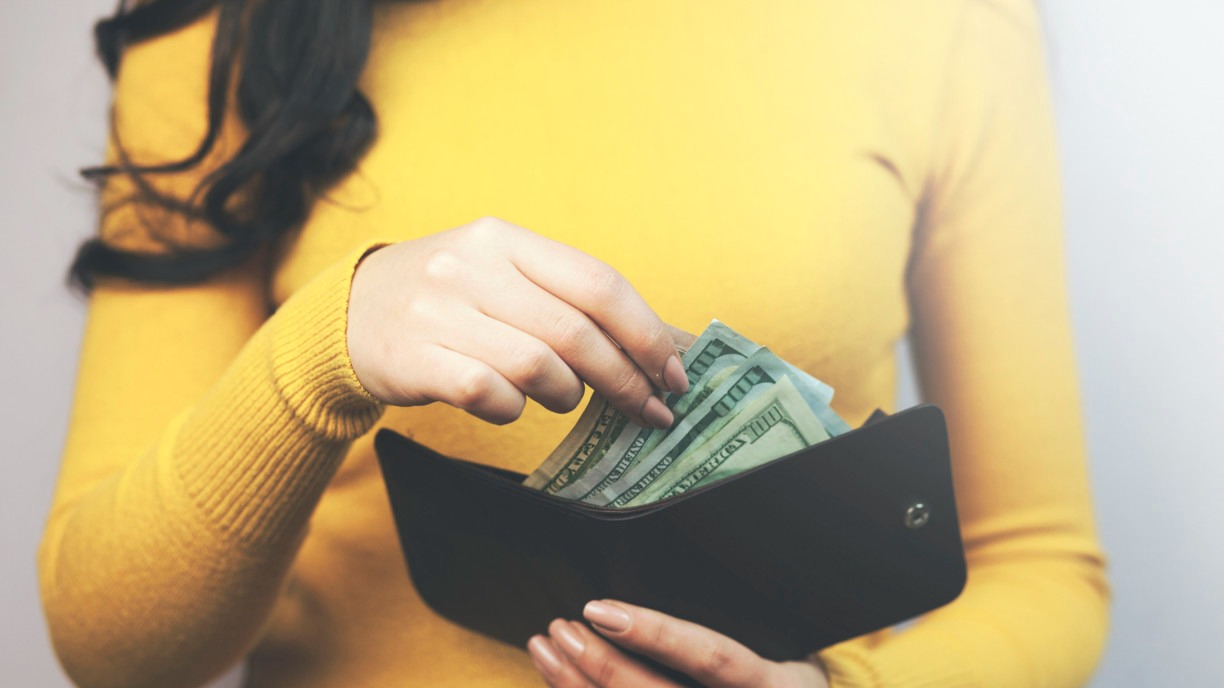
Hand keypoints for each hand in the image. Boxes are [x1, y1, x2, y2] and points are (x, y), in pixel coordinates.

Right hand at [347, 217, 688, 426]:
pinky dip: (514, 410)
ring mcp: (438, 312)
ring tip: (565, 398)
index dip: (646, 333)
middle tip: (649, 410)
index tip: (674, 373)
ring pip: (537, 367)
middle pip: (575, 332)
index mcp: (505, 238)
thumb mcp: (503, 274)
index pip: (598, 282)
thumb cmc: (451, 297)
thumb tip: (667, 345)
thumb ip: (572, 300)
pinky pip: (489, 394)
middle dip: (625, 379)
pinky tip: (512, 406)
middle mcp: (471, 267)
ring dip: (567, 394)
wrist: (349, 312)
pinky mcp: (413, 359)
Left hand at [527, 600, 829, 687]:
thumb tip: (677, 570)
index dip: (655, 635)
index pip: (710, 657)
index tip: (600, 609)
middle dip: (599, 664)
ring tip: (546, 647)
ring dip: (575, 686)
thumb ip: (742, 617)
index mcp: (772, 684)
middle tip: (560, 627)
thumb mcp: (791, 647)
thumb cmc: (791, 673)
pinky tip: (559, 677)